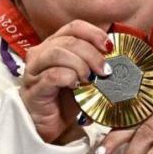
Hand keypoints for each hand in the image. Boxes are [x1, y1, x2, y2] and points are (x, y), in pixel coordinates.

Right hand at [20, 20, 111, 143]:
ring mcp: (34, 70)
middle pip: (69, 40)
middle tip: (105, 71)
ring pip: (57, 53)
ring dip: (80, 65)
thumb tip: (120, 56)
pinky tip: (76, 87)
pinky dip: (69, 78)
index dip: (94, 33)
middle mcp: (41, 53)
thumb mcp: (87, 77)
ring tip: (90, 80)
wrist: (53, 127)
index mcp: (55, 45)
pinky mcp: (32, 89)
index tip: (110, 47)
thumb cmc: (69, 99)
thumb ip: (97, 64)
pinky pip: (52, 75)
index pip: (74, 27)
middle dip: (92, 54)